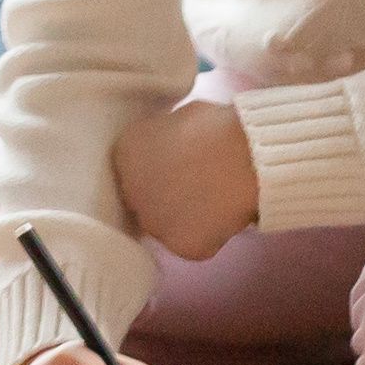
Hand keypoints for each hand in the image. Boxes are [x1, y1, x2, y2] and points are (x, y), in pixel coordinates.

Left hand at [112, 93, 261, 260]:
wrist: (239, 158)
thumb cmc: (216, 127)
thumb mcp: (179, 117)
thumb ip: (167, 138)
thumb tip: (177, 146)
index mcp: (126, 153)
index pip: (137, 169)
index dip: (162, 170)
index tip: (183, 168)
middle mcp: (130, 191)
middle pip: (147, 200)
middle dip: (169, 196)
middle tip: (200, 187)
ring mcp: (153, 223)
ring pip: (169, 227)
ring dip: (188, 219)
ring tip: (218, 202)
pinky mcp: (180, 247)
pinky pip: (197, 245)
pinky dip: (213, 236)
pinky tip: (227, 218)